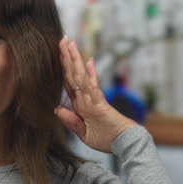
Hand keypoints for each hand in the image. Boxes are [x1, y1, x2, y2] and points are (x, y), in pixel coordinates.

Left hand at [54, 37, 136, 152]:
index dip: (64, 68)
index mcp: (81, 105)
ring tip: (70, 44)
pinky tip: (88, 61)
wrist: (126, 144)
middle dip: (67, 57)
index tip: (59, 53)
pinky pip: (94, 88)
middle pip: (74, 75)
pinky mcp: (101, 105)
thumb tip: (57, 109)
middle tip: (62, 39)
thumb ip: (71, 121)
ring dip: (75, 60)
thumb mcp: (84, 133)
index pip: (69, 83)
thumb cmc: (108, 139)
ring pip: (81, 77)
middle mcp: (86, 99)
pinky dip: (90, 75)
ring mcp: (93, 100)